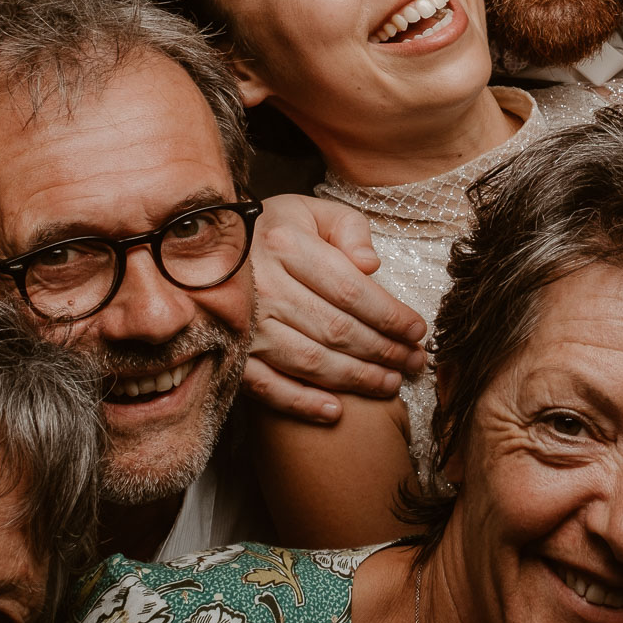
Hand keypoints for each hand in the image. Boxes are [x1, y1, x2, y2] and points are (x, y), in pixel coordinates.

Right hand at [241, 194, 425, 423]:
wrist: (205, 249)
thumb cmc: (272, 229)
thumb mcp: (311, 211)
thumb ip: (349, 230)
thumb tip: (371, 265)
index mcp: (287, 246)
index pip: (351, 290)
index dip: (390, 316)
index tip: (417, 330)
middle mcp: (264, 287)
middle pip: (337, 330)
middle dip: (384, 351)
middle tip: (414, 361)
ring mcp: (244, 325)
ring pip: (311, 362)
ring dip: (357, 379)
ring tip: (390, 383)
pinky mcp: (231, 353)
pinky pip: (268, 387)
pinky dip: (302, 403)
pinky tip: (336, 411)